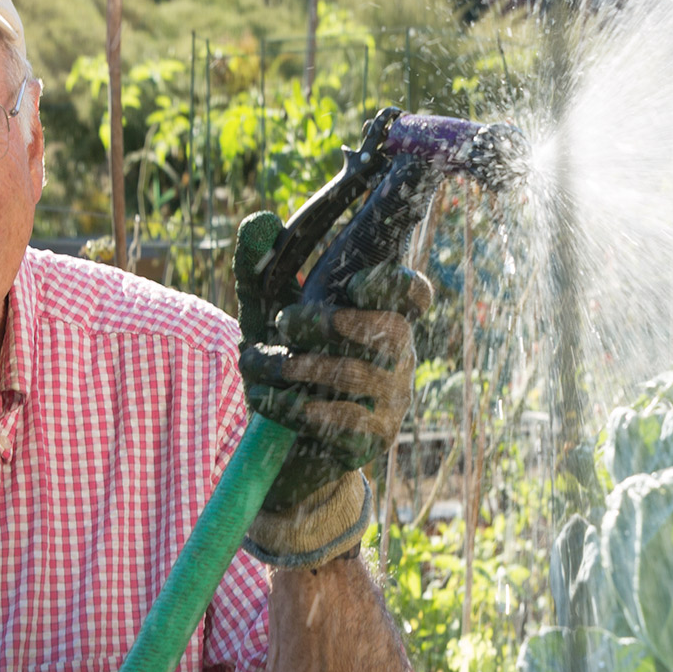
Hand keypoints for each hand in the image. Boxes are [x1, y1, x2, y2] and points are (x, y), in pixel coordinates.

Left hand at [233, 213, 432, 565]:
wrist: (283, 452)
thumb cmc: (284, 369)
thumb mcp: (264, 317)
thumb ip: (257, 267)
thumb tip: (258, 219)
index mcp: (380, 318)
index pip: (415, 295)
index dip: (397, 285)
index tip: (356, 284)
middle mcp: (397, 357)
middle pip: (388, 329)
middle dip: (327, 321)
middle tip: (283, 323)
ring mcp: (392, 400)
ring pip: (354, 373)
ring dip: (294, 366)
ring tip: (257, 366)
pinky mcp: (374, 438)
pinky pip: (345, 417)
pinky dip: (297, 406)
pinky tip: (268, 401)